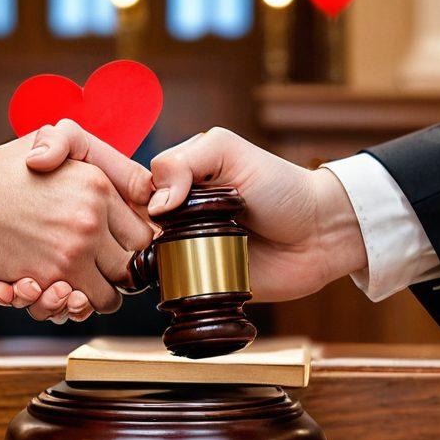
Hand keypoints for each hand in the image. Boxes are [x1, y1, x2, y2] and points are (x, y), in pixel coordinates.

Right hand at [0, 125, 367, 311]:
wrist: (320, 233)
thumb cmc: (278, 184)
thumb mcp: (228, 152)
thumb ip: (186, 162)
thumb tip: (154, 204)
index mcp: (160, 181)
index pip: (96, 175)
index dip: (58, 173)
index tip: (31, 171)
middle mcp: (154, 217)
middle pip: (86, 228)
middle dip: (46, 240)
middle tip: (11, 257)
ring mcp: (166, 254)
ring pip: (102, 266)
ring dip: (60, 277)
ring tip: (24, 286)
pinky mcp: (182, 287)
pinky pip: (137, 295)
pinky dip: (96, 300)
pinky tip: (63, 303)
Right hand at [0, 133, 153, 315]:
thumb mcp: (49, 141)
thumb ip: (88, 152)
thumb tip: (139, 186)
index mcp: (99, 185)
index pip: (142, 232)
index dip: (131, 246)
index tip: (116, 252)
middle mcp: (93, 218)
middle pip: (131, 267)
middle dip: (116, 275)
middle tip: (97, 274)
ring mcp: (73, 249)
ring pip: (109, 294)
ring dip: (92, 296)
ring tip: (73, 287)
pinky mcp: (49, 276)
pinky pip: (76, 305)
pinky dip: (67, 305)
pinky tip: (52, 290)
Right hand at [144, 127, 366, 300]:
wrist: (319, 234)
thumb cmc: (280, 186)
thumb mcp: (229, 151)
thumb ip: (185, 162)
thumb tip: (155, 203)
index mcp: (177, 179)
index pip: (130, 186)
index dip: (120, 193)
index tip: (133, 199)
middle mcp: (174, 215)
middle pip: (130, 225)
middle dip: (133, 229)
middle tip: (161, 228)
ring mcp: (185, 250)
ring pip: (143, 260)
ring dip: (151, 258)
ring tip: (174, 250)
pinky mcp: (199, 283)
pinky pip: (170, 288)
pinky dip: (168, 284)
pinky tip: (175, 276)